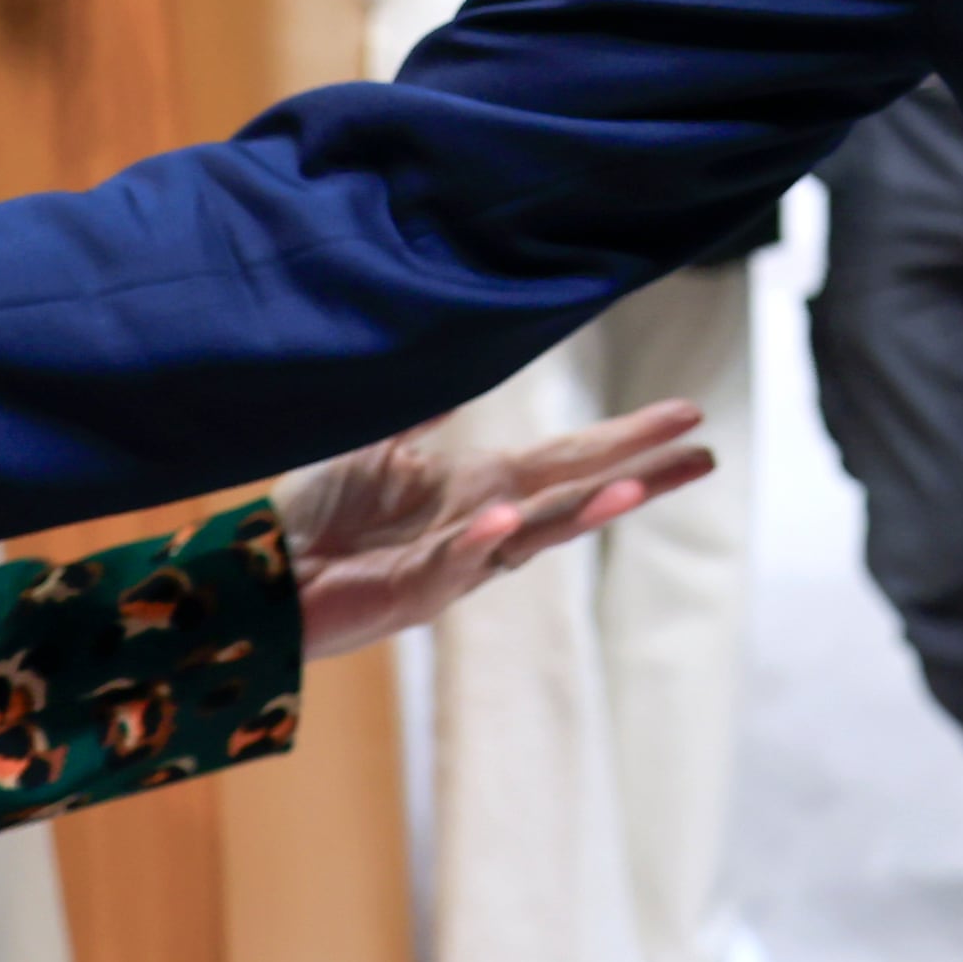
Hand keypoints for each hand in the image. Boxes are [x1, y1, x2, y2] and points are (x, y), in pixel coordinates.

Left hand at [276, 400, 716, 657]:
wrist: (259, 573)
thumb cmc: (318, 514)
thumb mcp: (377, 445)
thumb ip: (425, 413)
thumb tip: (465, 366)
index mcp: (479, 488)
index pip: (568, 458)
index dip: (625, 438)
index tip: (687, 415)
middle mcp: (481, 526)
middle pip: (574, 497)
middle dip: (639, 476)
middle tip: (703, 456)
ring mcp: (453, 564)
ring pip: (531, 537)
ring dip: (582, 515)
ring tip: (634, 489)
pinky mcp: (410, 594)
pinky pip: (450, 565)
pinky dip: (476, 543)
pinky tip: (504, 519)